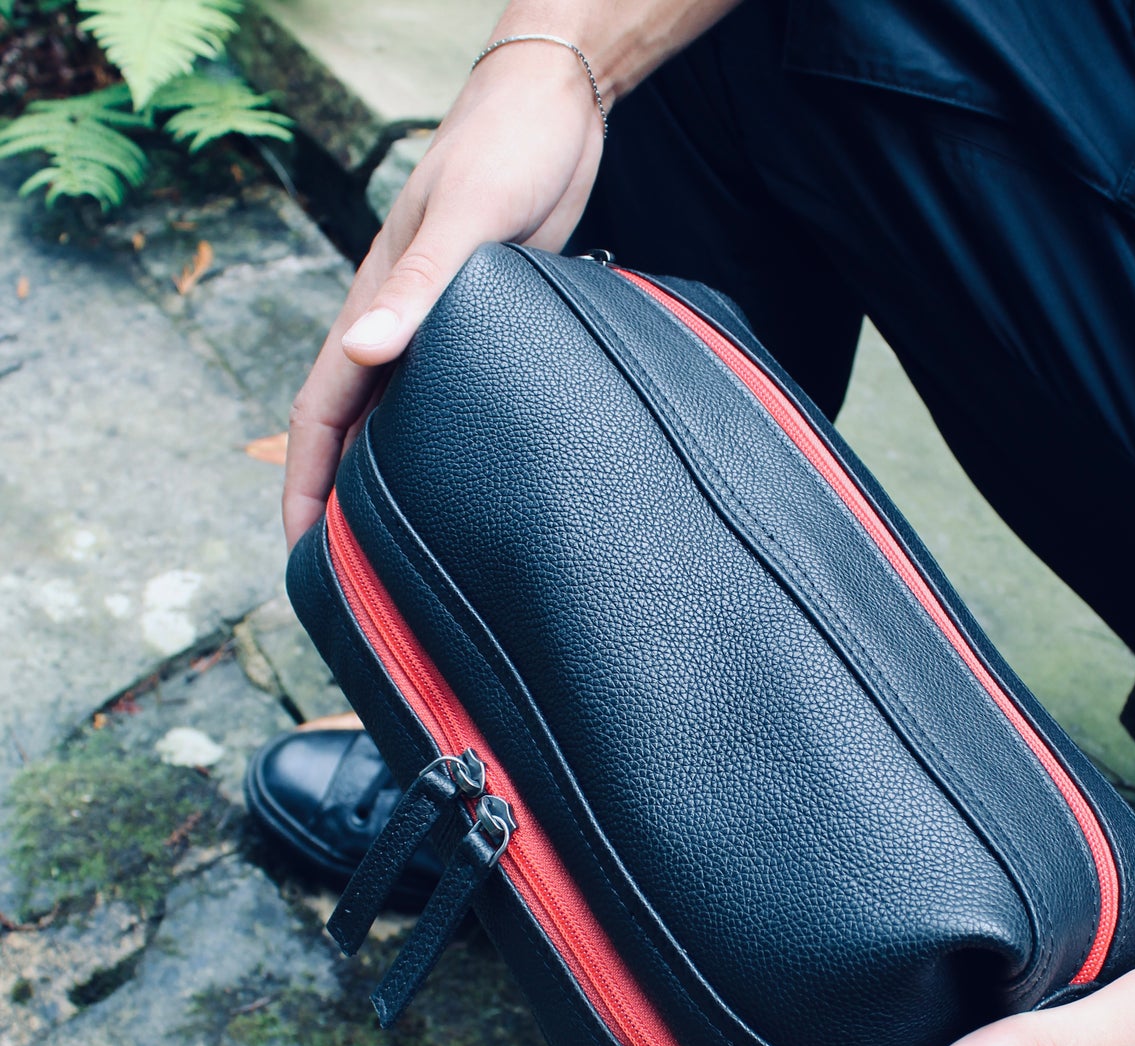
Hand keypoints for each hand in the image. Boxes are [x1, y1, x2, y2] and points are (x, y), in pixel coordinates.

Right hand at [282, 38, 604, 547]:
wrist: (554, 107)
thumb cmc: (507, 148)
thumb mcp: (467, 219)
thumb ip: (420, 288)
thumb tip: (361, 352)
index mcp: (380, 303)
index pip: (322, 411)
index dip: (305, 481)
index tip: (303, 547)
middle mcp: (401, 324)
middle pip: (354, 428)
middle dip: (341, 497)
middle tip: (352, 572)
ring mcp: (440, 327)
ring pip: (400, 418)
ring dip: (392, 477)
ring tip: (402, 548)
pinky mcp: (484, 324)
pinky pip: (447, 399)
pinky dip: (443, 443)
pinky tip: (466, 476)